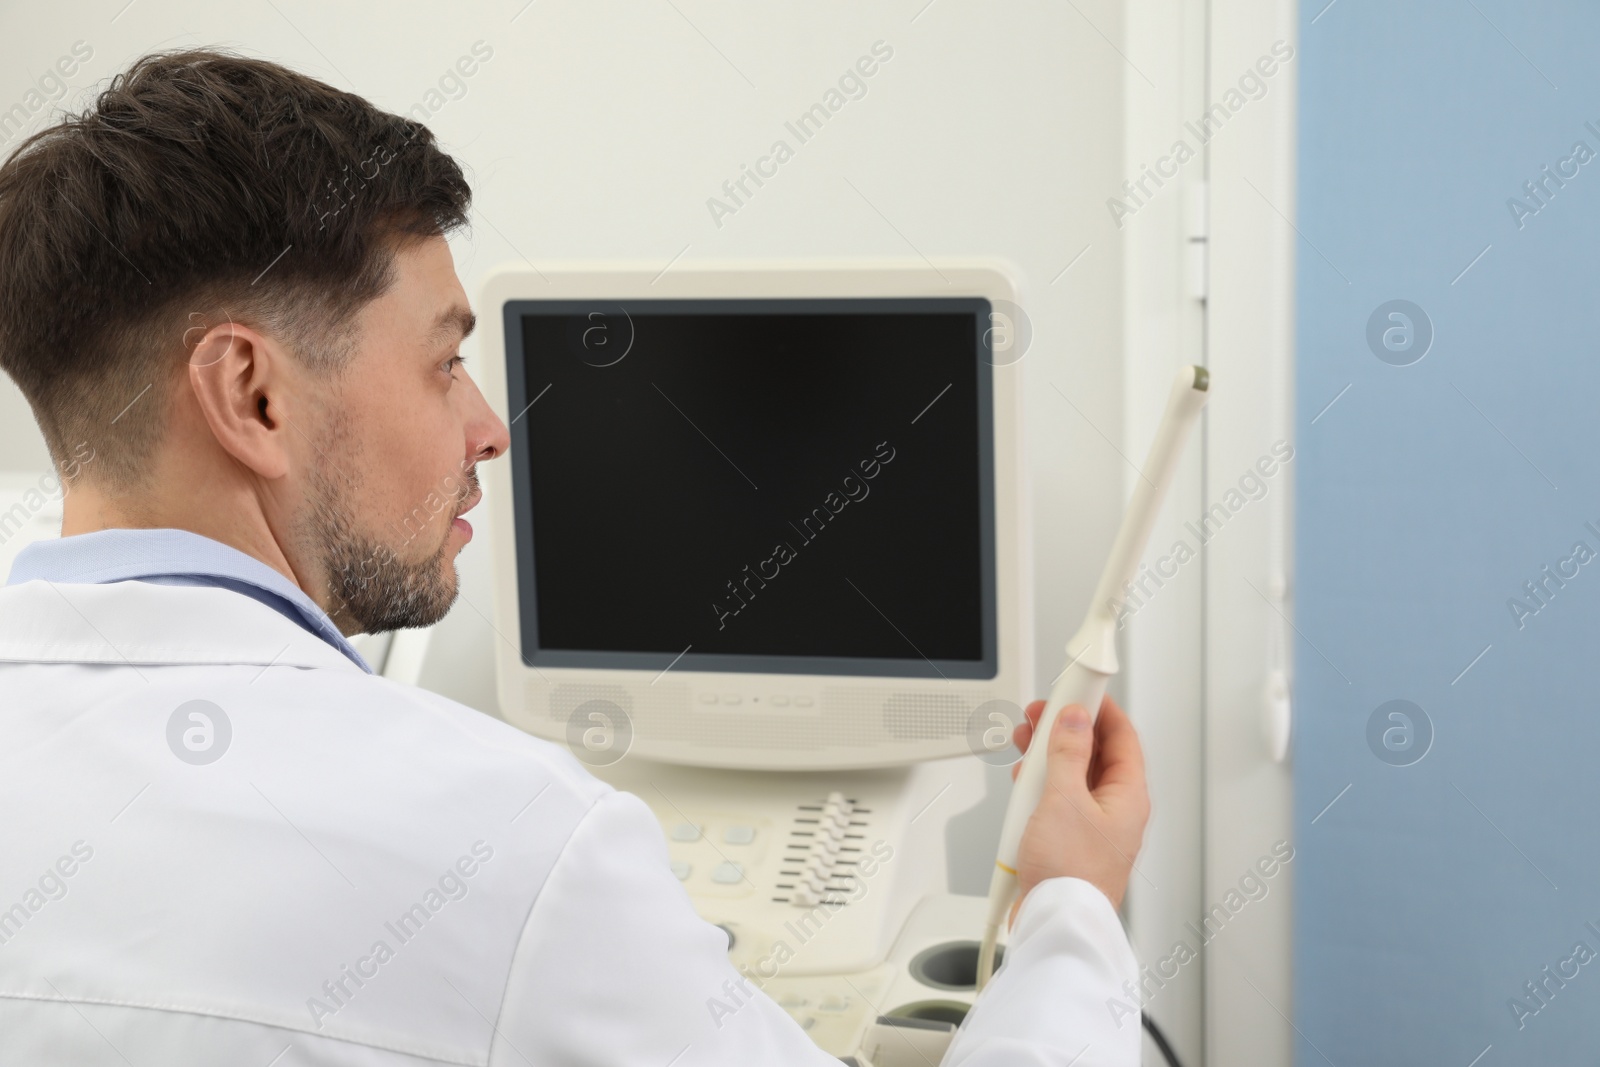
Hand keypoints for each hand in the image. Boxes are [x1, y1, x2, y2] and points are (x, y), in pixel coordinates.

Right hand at [1009, 695, 1149, 914]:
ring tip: (1025, 746)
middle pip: (1094, 753)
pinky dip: (1040, 787)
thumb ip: (1067, 754)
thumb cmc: (1072, 875)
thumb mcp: (1064, 800)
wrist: (1055, 923)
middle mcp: (1115, 809)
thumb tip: (1074, 719)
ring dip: (1048, 757)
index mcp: (1128, 795)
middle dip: (1066, 730)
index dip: (1101, 708)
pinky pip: (1058, 801)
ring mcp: (1093, 826)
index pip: (1122, 736)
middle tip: (1041, 715)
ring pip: (1073, 776)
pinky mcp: (1069, 841)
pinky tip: (1023, 786)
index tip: (1080, 688)